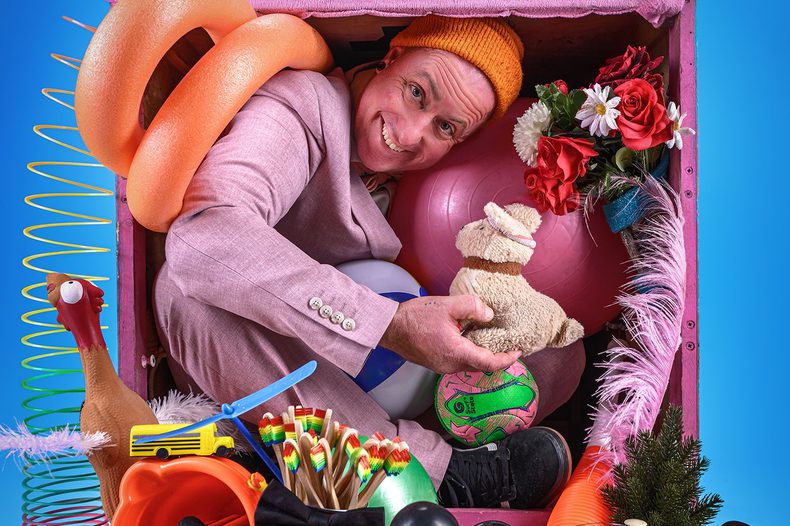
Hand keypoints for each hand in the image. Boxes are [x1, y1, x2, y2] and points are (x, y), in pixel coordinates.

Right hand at [379, 295, 520, 373]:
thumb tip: (488, 314)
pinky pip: (458, 362)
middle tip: (508, 345)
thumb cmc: (415, 317)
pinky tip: (469, 339)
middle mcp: (450, 365)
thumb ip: (472, 307)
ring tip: (491, 340)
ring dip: (482, 355)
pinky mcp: (435, 364)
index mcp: (457, 353)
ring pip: (469, 365)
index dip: (507, 360)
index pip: (489, 363)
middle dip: (497, 358)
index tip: (518, 352)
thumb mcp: (447, 305)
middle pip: (481, 367)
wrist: (389, 328)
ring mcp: (441, 367)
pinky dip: (469, 354)